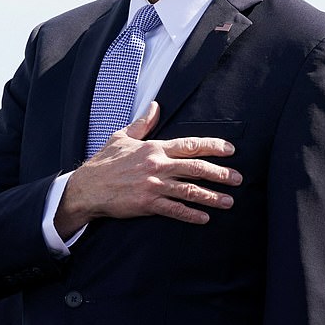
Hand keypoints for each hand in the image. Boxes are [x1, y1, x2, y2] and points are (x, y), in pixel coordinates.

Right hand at [54, 101, 240, 236]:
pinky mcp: (147, 204)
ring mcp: (153, 186)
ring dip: (211, 196)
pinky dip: (191, 214)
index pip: (190, 145)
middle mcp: (157, 165)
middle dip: (220, 173)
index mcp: (154, 148)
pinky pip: (174, 210)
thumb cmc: (104, 163)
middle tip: (238, 179)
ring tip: (229, 201)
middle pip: (195, 168)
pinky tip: (204, 218)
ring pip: (189, 190)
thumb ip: (143, 123)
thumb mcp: (122, 137)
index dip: (212, 147)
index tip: (230, 150)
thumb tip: (155, 106)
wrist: (87, 188)